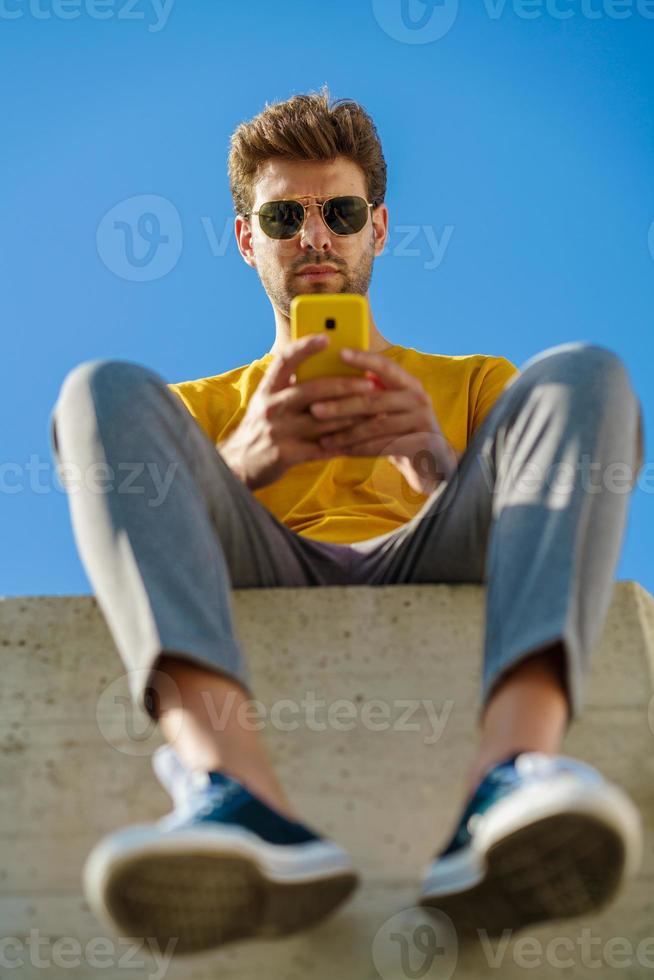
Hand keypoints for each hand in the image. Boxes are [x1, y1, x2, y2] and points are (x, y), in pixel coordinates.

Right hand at [217, 334, 379, 491]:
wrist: (239, 464)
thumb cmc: (263, 426)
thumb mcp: (270, 400)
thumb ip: (293, 385)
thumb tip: (329, 364)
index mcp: (268, 388)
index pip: (285, 360)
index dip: (305, 346)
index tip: (326, 337)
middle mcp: (271, 406)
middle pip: (312, 390)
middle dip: (345, 385)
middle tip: (370, 383)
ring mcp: (277, 430)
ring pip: (322, 420)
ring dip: (352, 416)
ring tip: (375, 412)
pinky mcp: (285, 454)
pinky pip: (321, 448)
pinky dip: (342, 444)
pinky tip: (361, 440)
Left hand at [309, 347, 458, 494]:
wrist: (432, 460)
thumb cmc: (400, 428)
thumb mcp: (390, 406)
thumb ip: (371, 392)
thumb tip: (330, 375)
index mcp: (408, 383)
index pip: (385, 366)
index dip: (363, 358)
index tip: (340, 353)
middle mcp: (418, 398)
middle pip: (373, 400)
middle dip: (341, 405)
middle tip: (314, 409)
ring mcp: (422, 421)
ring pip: (375, 426)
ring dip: (346, 434)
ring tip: (323, 440)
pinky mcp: (421, 443)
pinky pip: (383, 446)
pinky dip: (359, 450)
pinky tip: (340, 452)